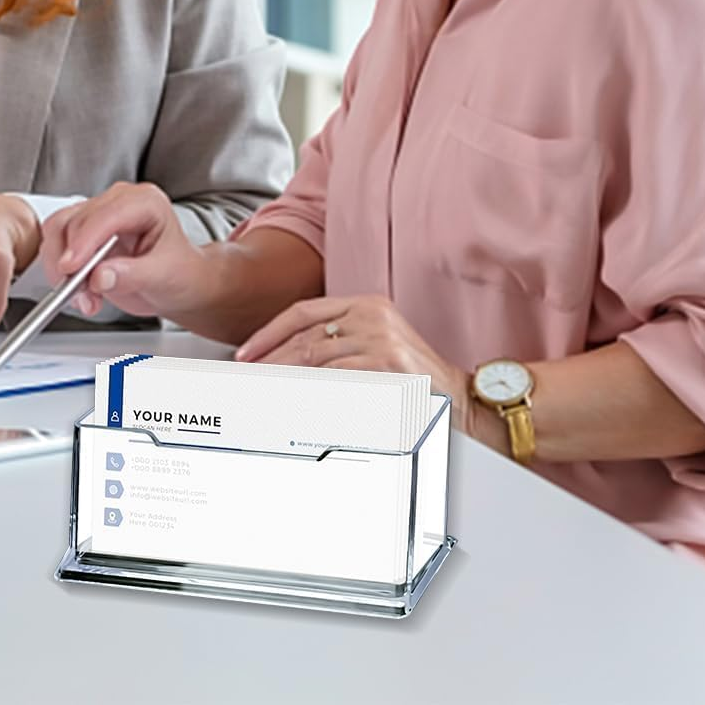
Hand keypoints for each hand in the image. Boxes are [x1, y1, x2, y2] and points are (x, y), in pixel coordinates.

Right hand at [39, 182, 203, 319]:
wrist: (179, 284)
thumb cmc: (180, 273)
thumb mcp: (163, 276)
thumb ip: (132, 275)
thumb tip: (99, 276)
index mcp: (144, 202)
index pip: (105, 214)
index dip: (84, 241)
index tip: (71, 268)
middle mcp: (118, 202)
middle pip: (74, 220)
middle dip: (71, 261)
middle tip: (79, 293)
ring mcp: (99, 216)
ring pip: (59, 230)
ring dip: (61, 268)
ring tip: (84, 297)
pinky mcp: (84, 234)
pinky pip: (58, 246)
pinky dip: (60, 273)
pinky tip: (81, 294)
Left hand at [234, 294, 474, 424]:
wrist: (459, 398)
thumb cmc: (412, 378)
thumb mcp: (372, 348)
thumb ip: (334, 347)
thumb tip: (286, 363)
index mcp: (365, 304)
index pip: (303, 311)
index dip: (269, 333)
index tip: (246, 354)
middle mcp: (370, 314)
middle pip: (303, 335)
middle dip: (268, 359)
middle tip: (245, 378)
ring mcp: (379, 337)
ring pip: (314, 358)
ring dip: (283, 378)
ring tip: (262, 392)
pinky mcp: (386, 364)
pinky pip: (335, 379)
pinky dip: (310, 391)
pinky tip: (294, 400)